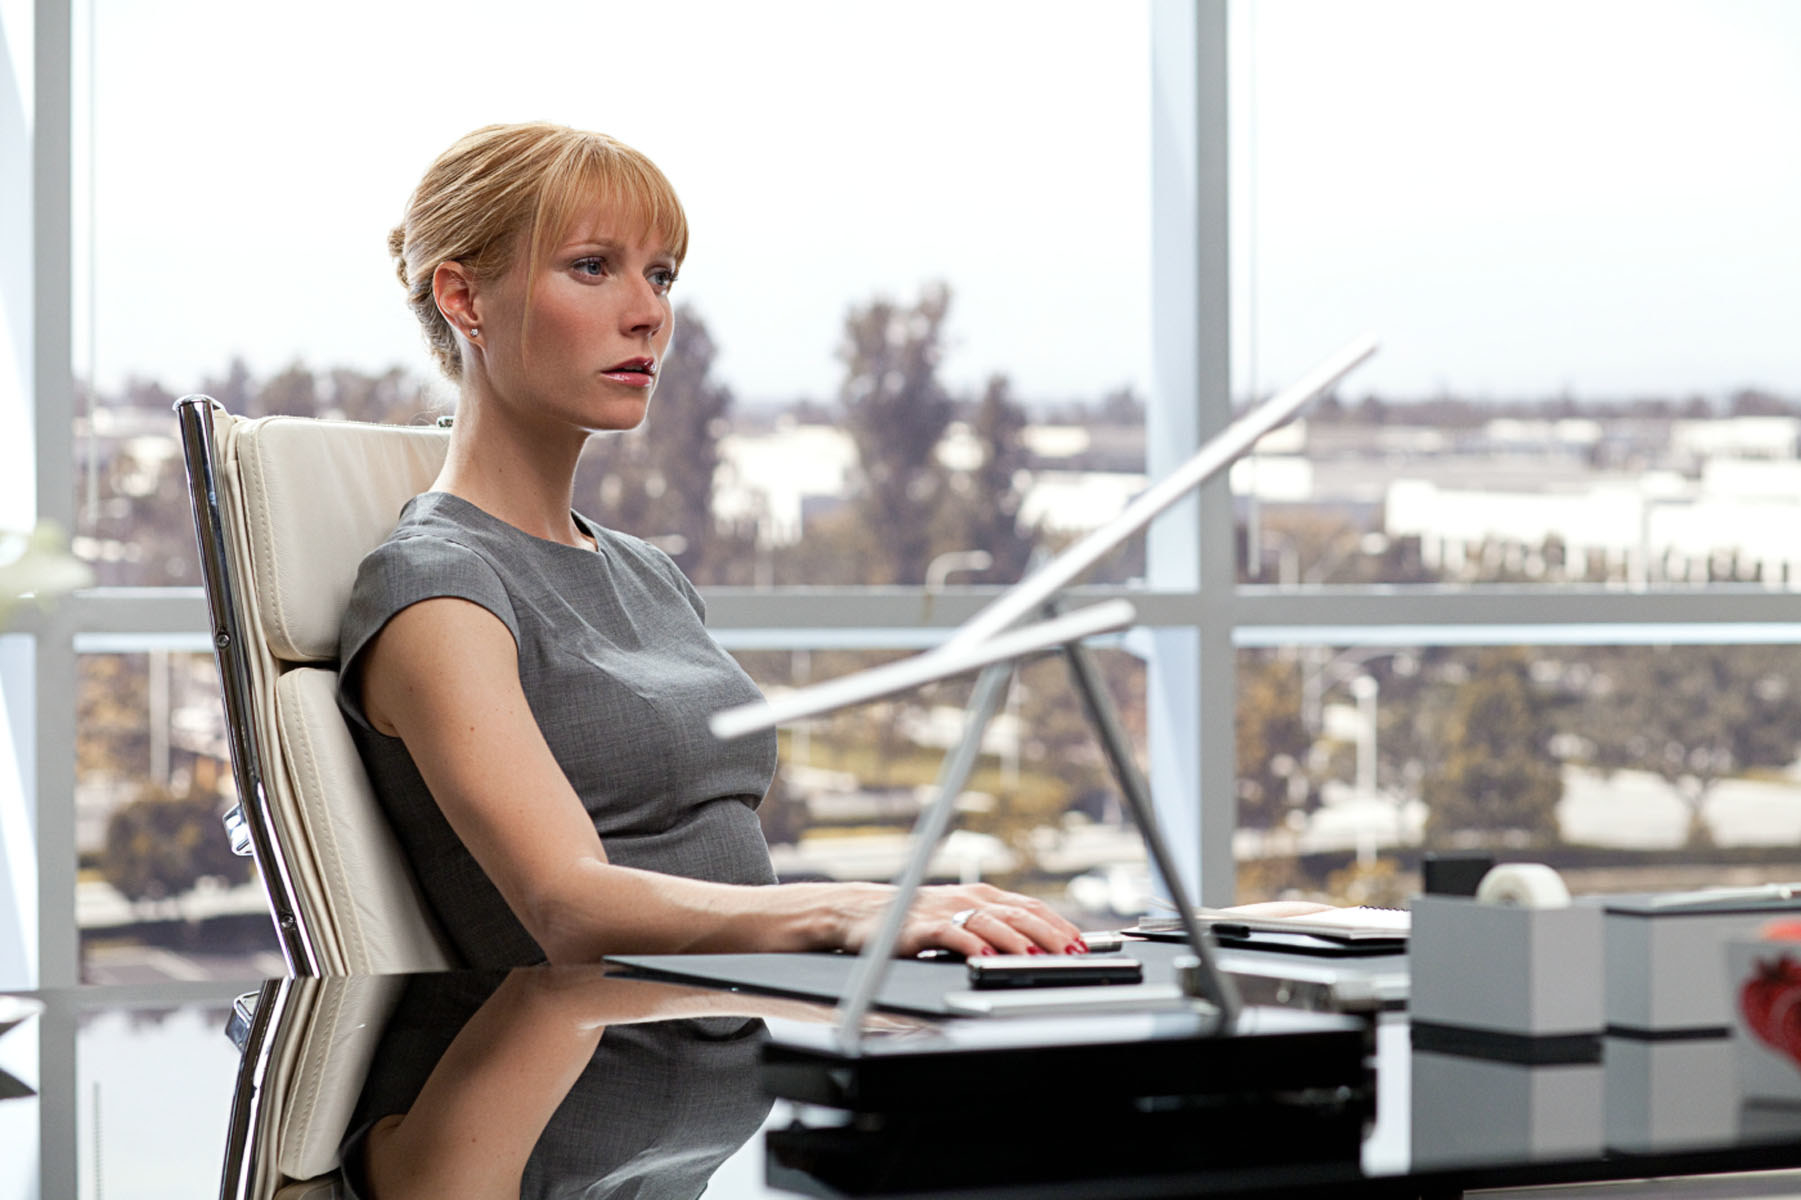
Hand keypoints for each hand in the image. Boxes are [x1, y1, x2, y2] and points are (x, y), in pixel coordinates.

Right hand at [838, 881, 1088, 958]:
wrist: (864, 913)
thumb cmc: (917, 920)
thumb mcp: (961, 917)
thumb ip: (994, 928)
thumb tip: (1036, 948)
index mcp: (983, 895)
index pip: (1031, 907)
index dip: (1059, 925)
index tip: (1082, 944)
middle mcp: (969, 899)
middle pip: (1018, 914)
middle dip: (1049, 934)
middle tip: (1072, 953)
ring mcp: (946, 911)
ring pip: (990, 923)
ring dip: (1017, 941)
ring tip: (1037, 957)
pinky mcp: (922, 928)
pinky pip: (952, 935)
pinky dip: (972, 946)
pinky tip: (985, 959)